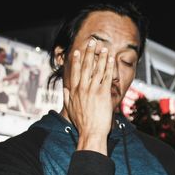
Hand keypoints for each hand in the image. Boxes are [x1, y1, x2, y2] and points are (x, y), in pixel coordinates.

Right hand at [63, 39, 114, 154]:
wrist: (91, 132)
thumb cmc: (81, 123)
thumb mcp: (69, 109)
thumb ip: (66, 97)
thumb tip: (64, 88)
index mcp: (74, 91)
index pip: (74, 72)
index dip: (75, 60)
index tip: (77, 51)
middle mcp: (82, 88)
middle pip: (85, 66)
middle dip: (89, 53)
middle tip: (92, 42)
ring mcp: (93, 90)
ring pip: (97, 69)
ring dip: (100, 57)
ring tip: (103, 48)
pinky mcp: (103, 93)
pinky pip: (107, 77)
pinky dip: (109, 67)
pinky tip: (111, 59)